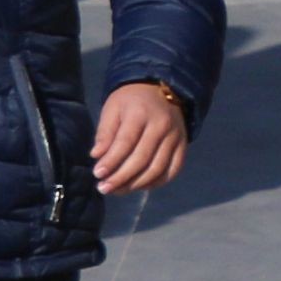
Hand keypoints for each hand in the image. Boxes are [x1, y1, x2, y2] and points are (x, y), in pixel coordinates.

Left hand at [95, 78, 191, 194]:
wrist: (162, 90)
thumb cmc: (131, 100)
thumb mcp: (112, 108)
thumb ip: (105, 132)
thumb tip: (96, 156)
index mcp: (140, 114)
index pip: (125, 142)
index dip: (111, 161)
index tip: (97, 174)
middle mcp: (162, 127)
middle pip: (142, 159)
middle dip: (121, 177)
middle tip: (104, 188)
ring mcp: (176, 138)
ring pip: (157, 168)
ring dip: (136, 184)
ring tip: (118, 191)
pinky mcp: (184, 146)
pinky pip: (172, 170)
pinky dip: (156, 182)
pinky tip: (139, 187)